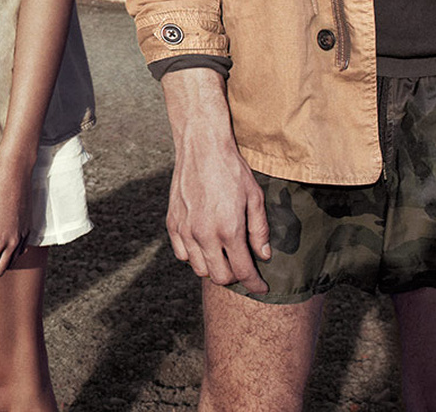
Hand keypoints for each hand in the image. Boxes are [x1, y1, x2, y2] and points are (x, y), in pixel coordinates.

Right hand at [168, 128, 270, 293]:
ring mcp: (185, 229)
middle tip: (243, 267)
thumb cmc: (231, 170)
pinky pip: (182, 253)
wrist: (201, 147)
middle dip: (235, 277)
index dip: (255, 284)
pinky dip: (194, 255)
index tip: (261, 288)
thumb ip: (259, 230)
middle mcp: (204, 234)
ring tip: (223, 256)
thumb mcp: (254, 197)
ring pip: (199, 268)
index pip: (243, 272)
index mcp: (229, 229)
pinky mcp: (172, 222)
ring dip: (214, 267)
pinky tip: (204, 244)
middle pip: (220, 276)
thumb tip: (263, 255)